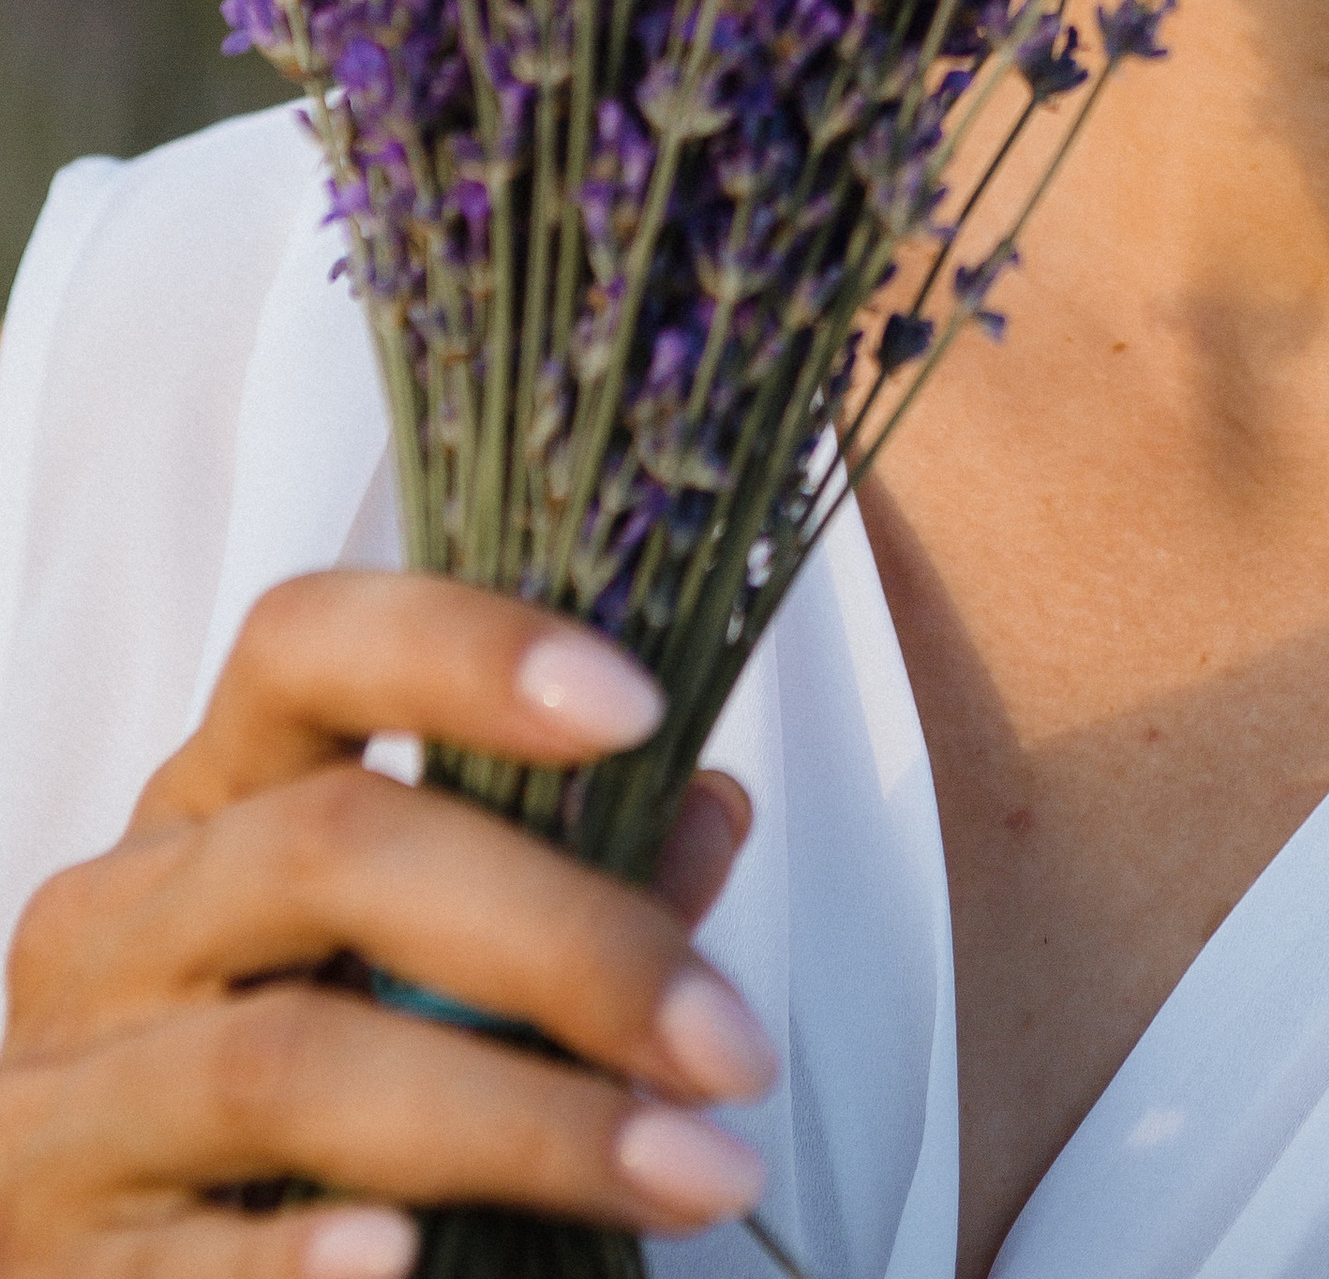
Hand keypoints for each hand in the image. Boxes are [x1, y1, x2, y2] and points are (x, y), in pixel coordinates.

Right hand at [0, 573, 772, 1278]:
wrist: (122, 1266)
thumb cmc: (287, 1095)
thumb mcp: (405, 961)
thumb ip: (560, 884)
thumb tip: (706, 807)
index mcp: (211, 804)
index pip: (306, 647)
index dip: (468, 650)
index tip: (638, 709)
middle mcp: (119, 921)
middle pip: (331, 849)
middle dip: (564, 939)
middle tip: (727, 1038)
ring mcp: (67, 1092)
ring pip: (282, 1061)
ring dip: (522, 1121)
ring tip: (685, 1169)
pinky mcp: (59, 1266)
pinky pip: (183, 1258)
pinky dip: (303, 1258)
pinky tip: (412, 1259)